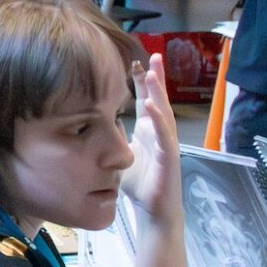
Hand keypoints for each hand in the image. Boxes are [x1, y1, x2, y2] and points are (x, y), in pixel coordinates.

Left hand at [120, 52, 182, 223]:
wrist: (154, 210)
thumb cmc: (140, 184)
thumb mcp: (121, 154)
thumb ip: (113, 136)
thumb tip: (96, 120)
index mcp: (149, 131)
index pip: (145, 101)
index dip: (141, 82)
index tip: (133, 61)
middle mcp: (160, 133)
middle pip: (158, 100)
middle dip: (155, 78)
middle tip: (152, 55)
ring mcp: (167, 144)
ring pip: (164, 113)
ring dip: (158, 92)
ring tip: (151, 73)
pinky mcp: (170, 158)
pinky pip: (165, 136)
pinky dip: (158, 120)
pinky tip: (152, 105)